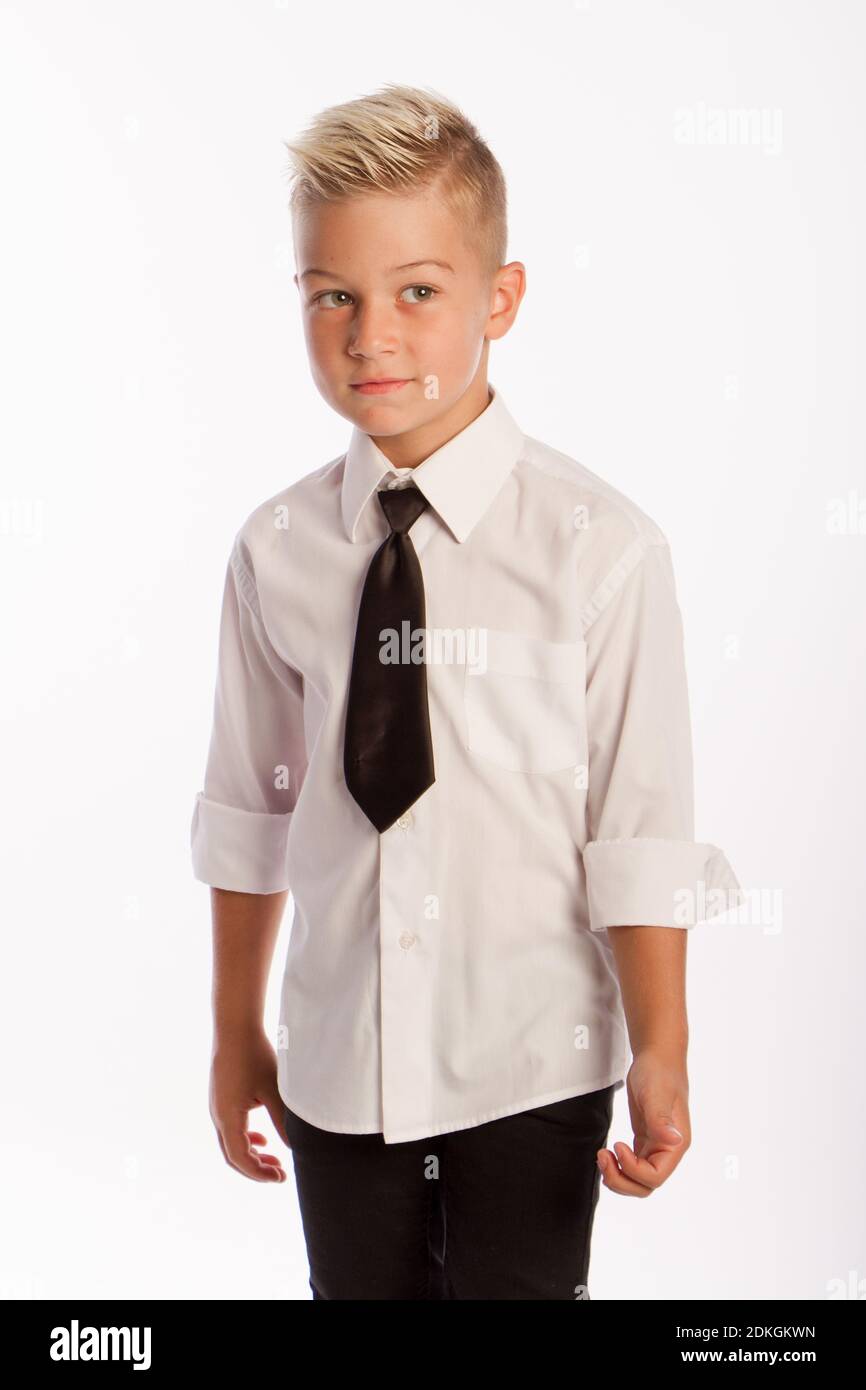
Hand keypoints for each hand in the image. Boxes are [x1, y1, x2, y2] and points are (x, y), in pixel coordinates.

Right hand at [210, 1029, 290, 1182]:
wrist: (235, 1028)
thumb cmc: (255, 1056)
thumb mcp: (274, 1091)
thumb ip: (284, 1122)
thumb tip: (296, 1147)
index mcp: (227, 1118)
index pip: (240, 1158)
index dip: (260, 1173)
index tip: (281, 1177)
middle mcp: (217, 1116)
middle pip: (232, 1156)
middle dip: (256, 1168)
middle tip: (281, 1173)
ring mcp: (217, 1108)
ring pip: (231, 1144)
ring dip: (252, 1155)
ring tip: (275, 1160)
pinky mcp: (222, 1100)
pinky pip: (231, 1130)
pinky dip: (246, 1140)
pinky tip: (263, 1139)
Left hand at [596, 1049, 689, 1195]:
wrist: (656, 1058)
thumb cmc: (659, 1072)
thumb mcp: (656, 1094)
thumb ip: (661, 1120)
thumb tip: (673, 1141)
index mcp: (677, 1144)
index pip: (655, 1176)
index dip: (633, 1169)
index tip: (618, 1146)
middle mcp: (668, 1150)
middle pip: (645, 1185)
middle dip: (621, 1179)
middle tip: (602, 1157)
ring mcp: (656, 1147)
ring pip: (638, 1180)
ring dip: (617, 1175)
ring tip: (602, 1156)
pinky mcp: (645, 1141)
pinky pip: (632, 1166)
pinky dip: (618, 1166)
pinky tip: (607, 1153)